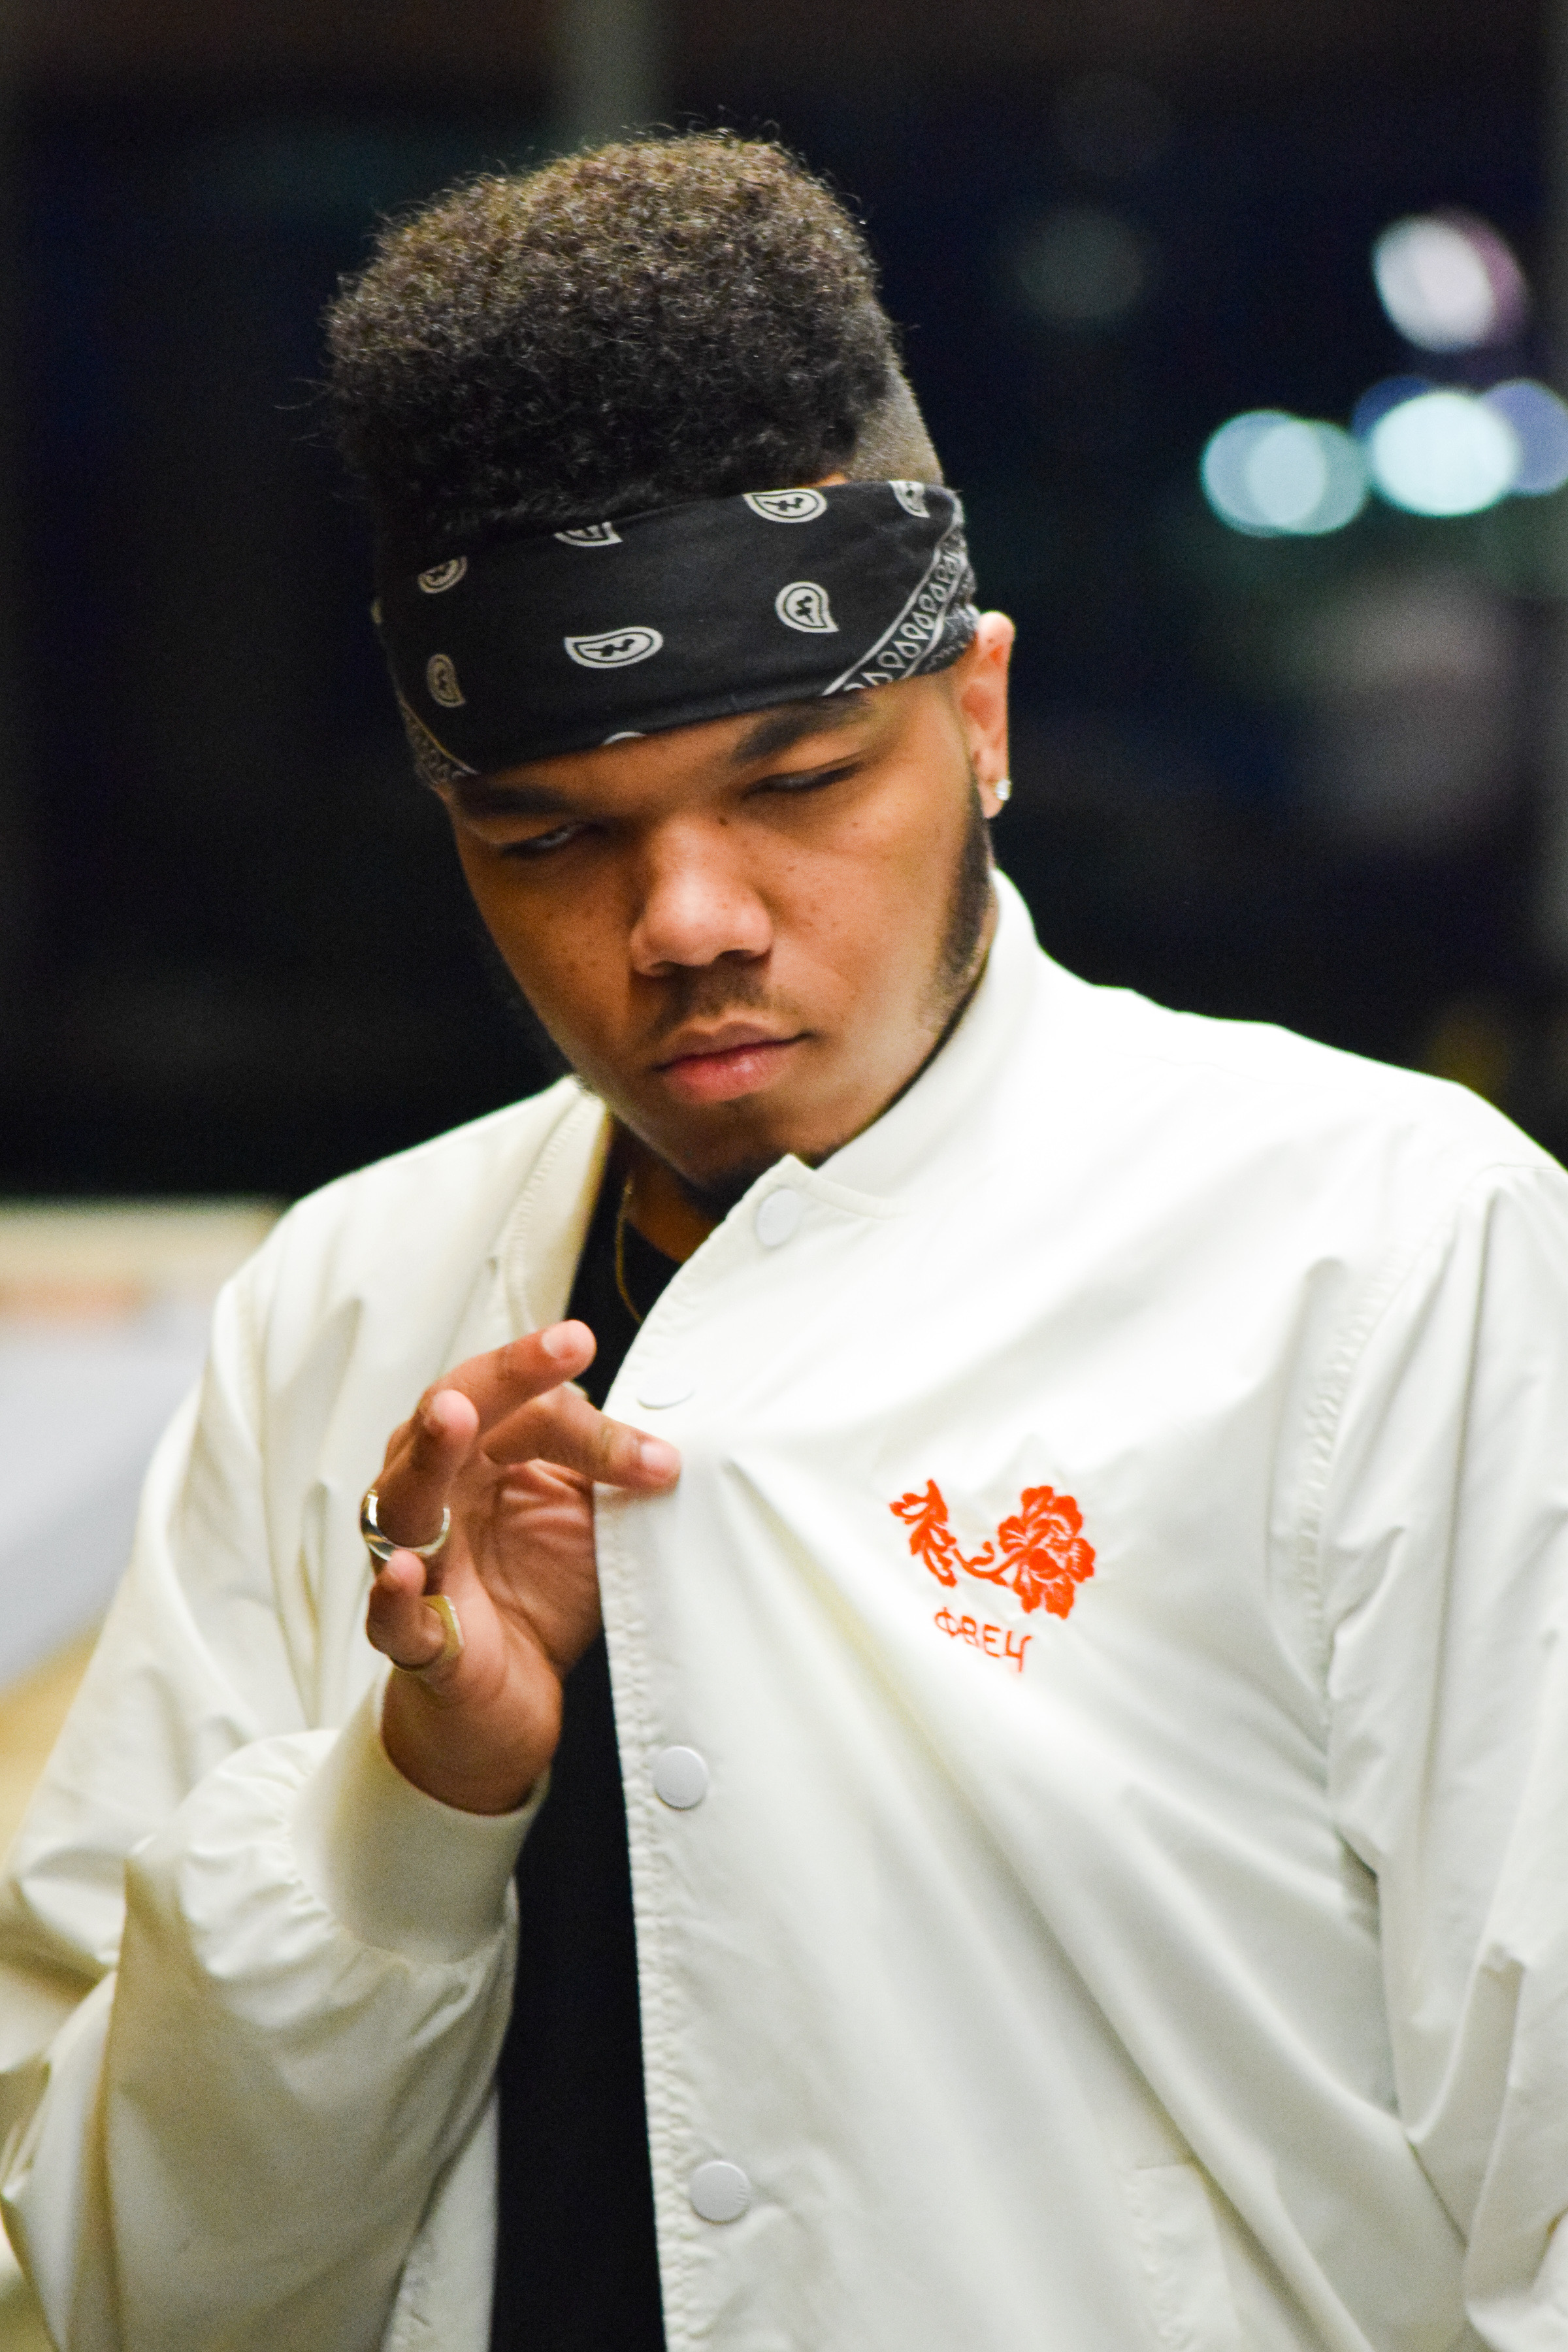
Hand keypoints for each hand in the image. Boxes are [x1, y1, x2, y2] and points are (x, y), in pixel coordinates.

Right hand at [364, 1322, 678, 1813]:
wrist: (511, 1700)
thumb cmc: (537, 1591)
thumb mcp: (588, 1521)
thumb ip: (609, 1474)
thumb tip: (670, 1447)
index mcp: (476, 1457)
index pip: (517, 1406)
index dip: (576, 1407)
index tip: (627, 1409)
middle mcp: (434, 1494)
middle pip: (450, 1418)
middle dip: (502, 1378)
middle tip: (558, 1348)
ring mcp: (414, 1562)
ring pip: (404, 1498)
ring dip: (430, 1455)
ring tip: (453, 1415)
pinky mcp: (414, 1637)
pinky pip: (389, 1614)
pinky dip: (391, 1594)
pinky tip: (404, 1571)